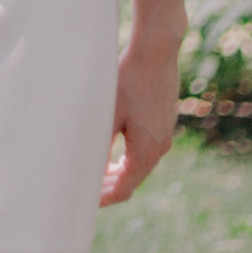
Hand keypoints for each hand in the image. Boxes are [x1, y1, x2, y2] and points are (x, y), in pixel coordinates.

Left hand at [100, 0, 186, 207]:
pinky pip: (146, 148)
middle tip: (85, 190)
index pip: (124, 189)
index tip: (84, 202)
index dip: (103, 199)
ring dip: (119, 171)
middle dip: (109, 187)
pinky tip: (113, 150)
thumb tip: (86, 172)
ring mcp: (166, 133)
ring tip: (96, 173)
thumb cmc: (128, 79)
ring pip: (140, 164)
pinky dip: (129, 156)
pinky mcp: (166, 120)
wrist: (157, 49)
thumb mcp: (107, 115)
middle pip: (133, 179)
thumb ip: (98, 147)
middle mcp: (161, 146)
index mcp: (147, 151)